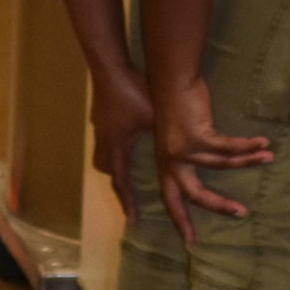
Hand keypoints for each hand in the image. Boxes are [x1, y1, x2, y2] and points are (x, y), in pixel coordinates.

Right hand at [90, 64, 153, 222]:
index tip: (133, 221)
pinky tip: (123, 139)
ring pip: (106, 158)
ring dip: (116, 167)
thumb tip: (189, 150)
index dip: (128, 202)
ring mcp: (100, 130)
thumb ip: (168, 137)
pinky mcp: (101, 118)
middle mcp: (105, 144)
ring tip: (125, 170)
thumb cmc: (133, 92)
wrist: (110, 68)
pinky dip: (116, 148)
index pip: (122, 182)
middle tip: (128, 199)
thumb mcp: (154, 118)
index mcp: (118, 148)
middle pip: (110, 173)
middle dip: (120, 187)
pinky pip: (108, 142)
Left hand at [150, 76, 272, 239]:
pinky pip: (228, 147)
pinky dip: (247, 146)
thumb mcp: (175, 134)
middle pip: (194, 194)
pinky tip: (262, 143)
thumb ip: (186, 150)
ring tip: (268, 157)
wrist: (170, 80)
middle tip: (241, 213)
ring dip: (247, 162)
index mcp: (165, 164)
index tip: (190, 242)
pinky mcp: (196, 136)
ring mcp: (183, 149)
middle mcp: (171, 161)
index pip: (170, 199)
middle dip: (218, 206)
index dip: (181, 220)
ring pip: (220, 165)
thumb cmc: (175, 104)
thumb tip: (204, 158)